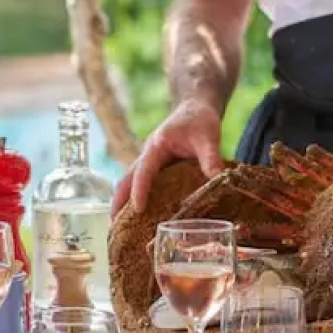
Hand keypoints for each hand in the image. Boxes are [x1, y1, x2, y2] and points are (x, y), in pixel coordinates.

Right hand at [111, 98, 224, 216]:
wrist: (196, 106)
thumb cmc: (200, 119)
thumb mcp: (208, 137)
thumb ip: (212, 158)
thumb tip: (220, 179)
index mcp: (157, 146)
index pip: (144, 170)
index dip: (140, 190)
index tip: (138, 208)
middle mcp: (148, 153)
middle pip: (126, 179)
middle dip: (118, 200)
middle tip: (113, 225)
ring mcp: (149, 159)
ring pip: (129, 181)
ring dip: (122, 200)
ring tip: (119, 226)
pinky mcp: (155, 164)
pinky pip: (139, 181)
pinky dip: (134, 196)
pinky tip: (138, 214)